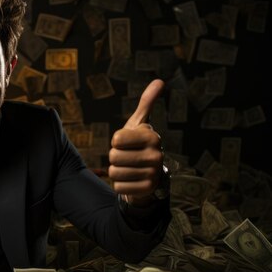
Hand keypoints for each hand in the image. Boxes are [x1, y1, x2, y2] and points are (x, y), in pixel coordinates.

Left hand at [108, 79, 164, 205]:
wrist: (149, 174)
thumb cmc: (138, 145)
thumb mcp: (140, 124)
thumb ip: (147, 103)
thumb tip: (159, 81)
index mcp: (152, 137)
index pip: (116, 139)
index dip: (116, 141)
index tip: (126, 143)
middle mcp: (156, 155)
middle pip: (113, 157)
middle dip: (114, 157)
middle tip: (126, 157)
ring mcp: (153, 174)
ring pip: (114, 172)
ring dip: (116, 171)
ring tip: (129, 168)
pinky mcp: (147, 190)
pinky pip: (118, 187)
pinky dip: (119, 185)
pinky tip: (131, 180)